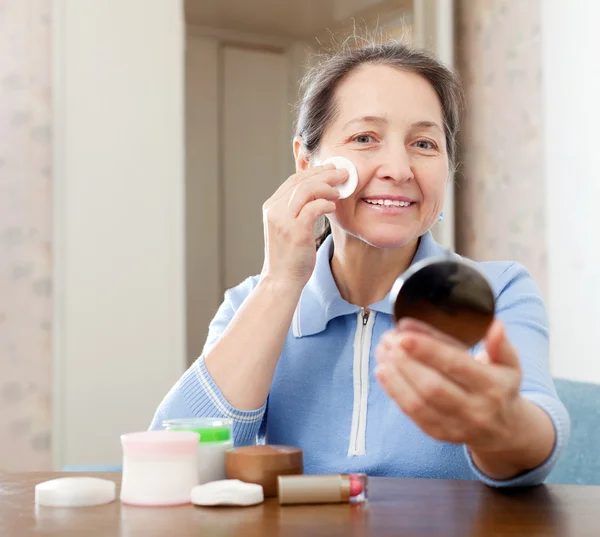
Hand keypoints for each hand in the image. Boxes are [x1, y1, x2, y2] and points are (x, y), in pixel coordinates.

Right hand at [260, 164, 347, 286]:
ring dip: (327, 186)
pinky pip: (314, 208)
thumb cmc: (290, 256)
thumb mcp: (289, 228)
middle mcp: (274, 210)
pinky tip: (333, 207)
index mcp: (271, 207)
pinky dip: (326, 204)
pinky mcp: (295, 231)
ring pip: (307, 190)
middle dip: (325, 174)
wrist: (281, 280)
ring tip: (340, 190)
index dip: (314, 172)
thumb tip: (319, 194)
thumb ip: (298, 210)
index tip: (331, 169)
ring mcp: (283, 220)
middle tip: (343, 173)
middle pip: (301, 181)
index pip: (293, 180)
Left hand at [374, 318, 523, 451]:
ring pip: (418, 402)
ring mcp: (456, 425)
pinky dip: (394, 391)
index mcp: (494, 387)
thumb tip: (495, 325)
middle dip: (406, 361)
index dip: (429, 349)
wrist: (503, 430)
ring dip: (395, 375)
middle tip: (389, 339)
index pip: (457, 366)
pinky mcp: (438, 434)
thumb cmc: (500, 387)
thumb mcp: (510, 365)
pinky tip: (383, 370)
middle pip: (433, 386)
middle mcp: (476, 409)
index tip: (404, 334)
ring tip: (382, 351)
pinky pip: (412, 414)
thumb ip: (500, 345)